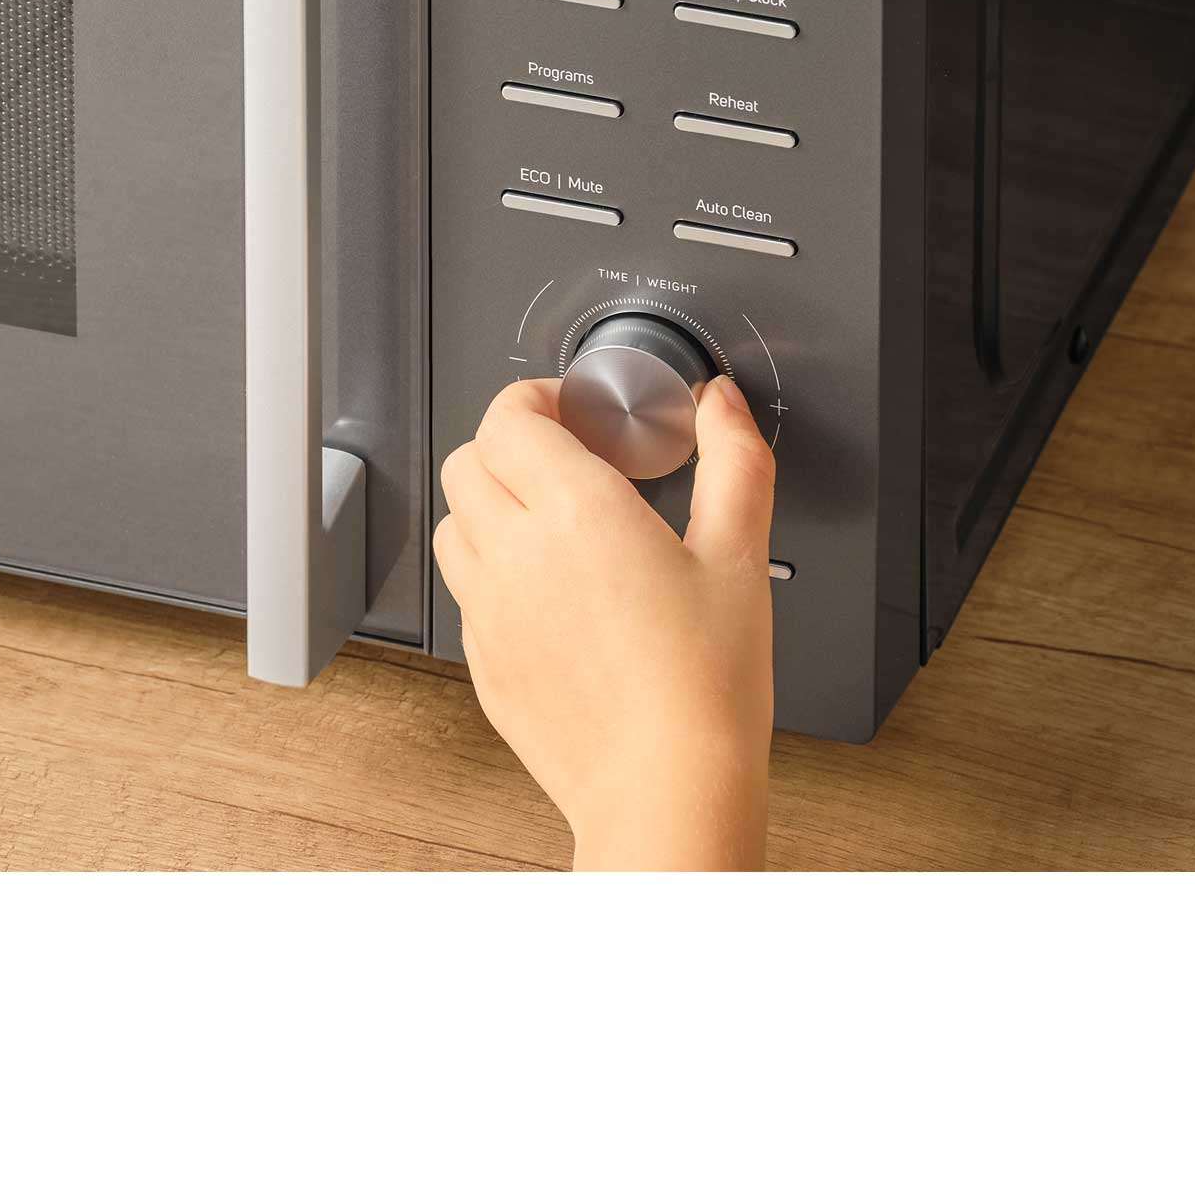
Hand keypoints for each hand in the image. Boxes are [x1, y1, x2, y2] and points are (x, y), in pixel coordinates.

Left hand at [433, 373, 776, 870]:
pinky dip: (495, 572)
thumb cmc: (705, 687)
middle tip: (567, 460)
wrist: (668, 793)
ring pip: (454, 525)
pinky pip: (466, 593)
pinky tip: (553, 592)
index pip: (508, 418)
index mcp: (577, 511)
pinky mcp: (484, 663)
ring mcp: (490, 612)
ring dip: (493, 506)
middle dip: (511, 446)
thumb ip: (733, 461)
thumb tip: (719, 403)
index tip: (572, 412)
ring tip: (554, 523)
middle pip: (468, 462)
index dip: (535, 400)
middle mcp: (517, 555)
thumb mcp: (740, 556)